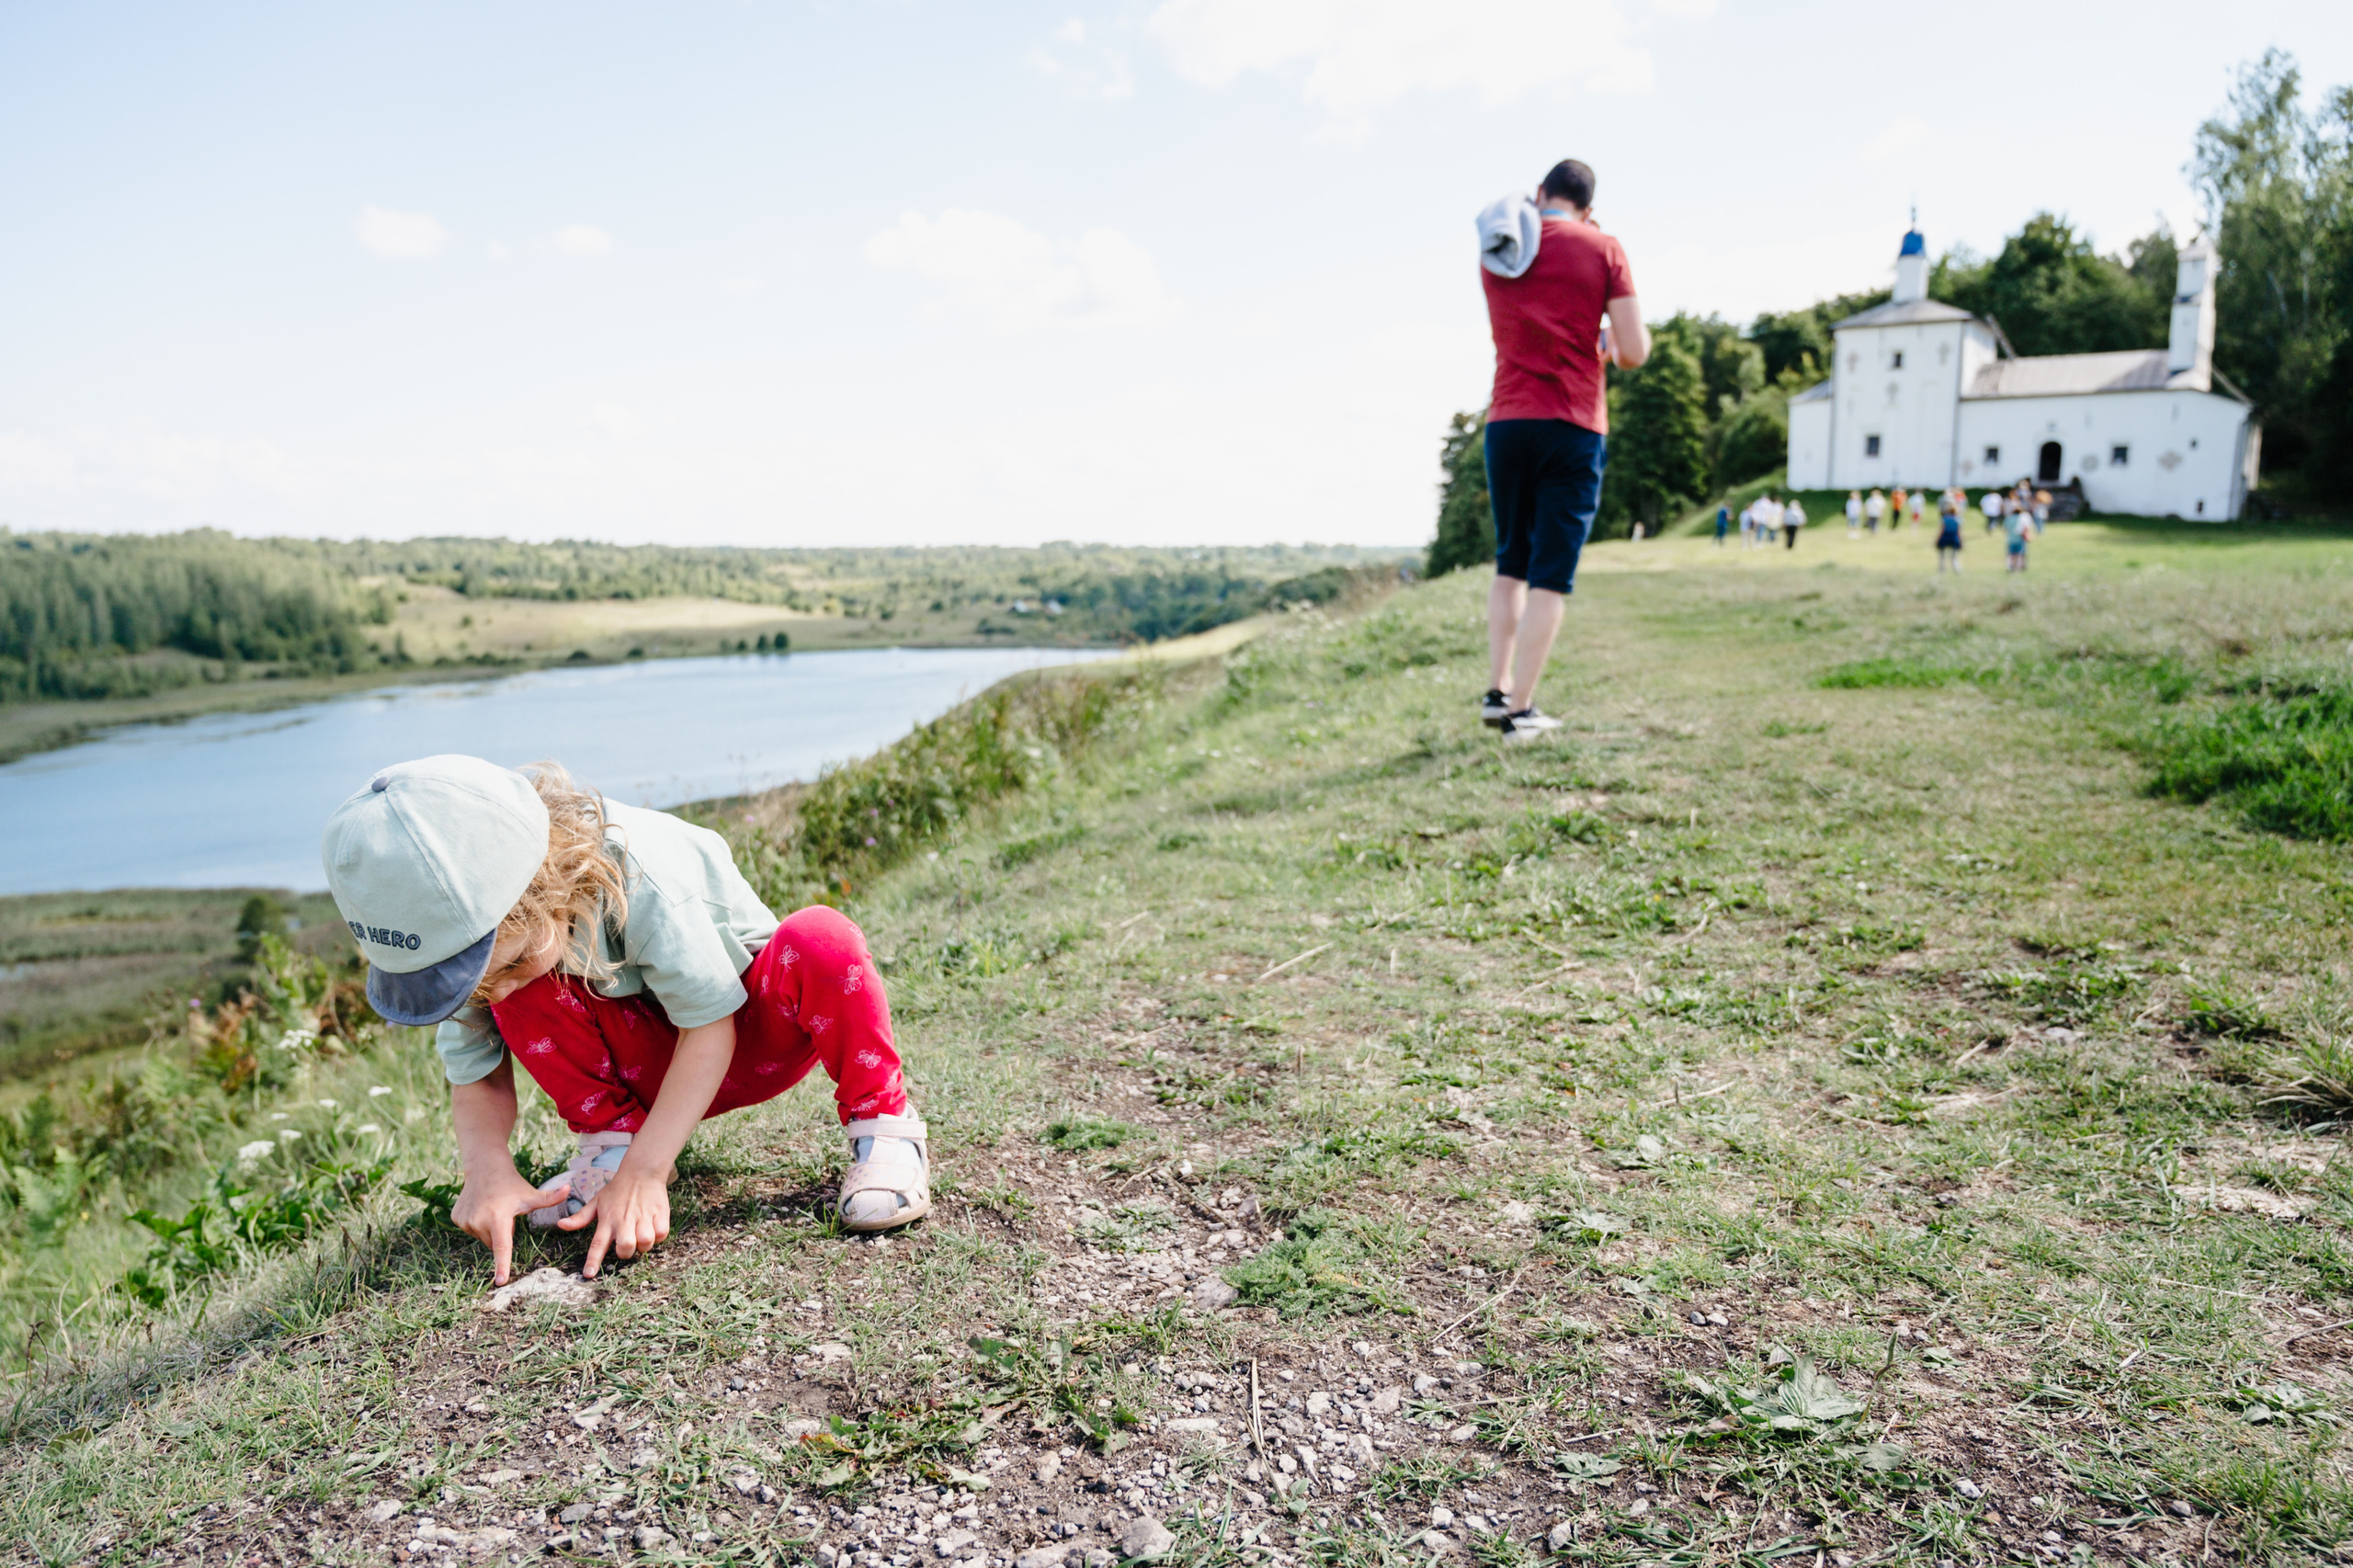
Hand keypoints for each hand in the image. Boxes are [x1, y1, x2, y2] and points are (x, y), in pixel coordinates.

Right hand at [452, 1164, 567, 1286]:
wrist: (484, 1167)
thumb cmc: (511, 1184)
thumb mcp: (529, 1194)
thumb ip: (549, 1198)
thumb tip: (568, 1189)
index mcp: (498, 1218)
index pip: (502, 1247)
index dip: (502, 1265)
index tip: (500, 1281)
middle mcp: (478, 1221)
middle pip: (494, 1243)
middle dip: (502, 1234)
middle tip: (504, 1214)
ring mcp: (465, 1221)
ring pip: (482, 1238)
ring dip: (490, 1229)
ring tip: (493, 1209)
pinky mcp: (456, 1218)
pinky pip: (470, 1230)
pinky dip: (477, 1223)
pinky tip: (480, 1207)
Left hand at [561, 1155, 671, 1277]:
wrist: (641, 1171)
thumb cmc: (617, 1189)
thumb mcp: (596, 1201)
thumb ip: (580, 1217)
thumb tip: (561, 1225)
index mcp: (607, 1220)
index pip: (597, 1244)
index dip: (593, 1260)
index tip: (589, 1274)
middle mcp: (624, 1220)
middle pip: (625, 1248)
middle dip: (627, 1252)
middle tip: (627, 1243)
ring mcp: (643, 1217)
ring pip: (645, 1243)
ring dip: (644, 1244)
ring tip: (642, 1234)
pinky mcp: (660, 1214)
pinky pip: (661, 1234)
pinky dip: (659, 1235)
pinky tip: (654, 1227)